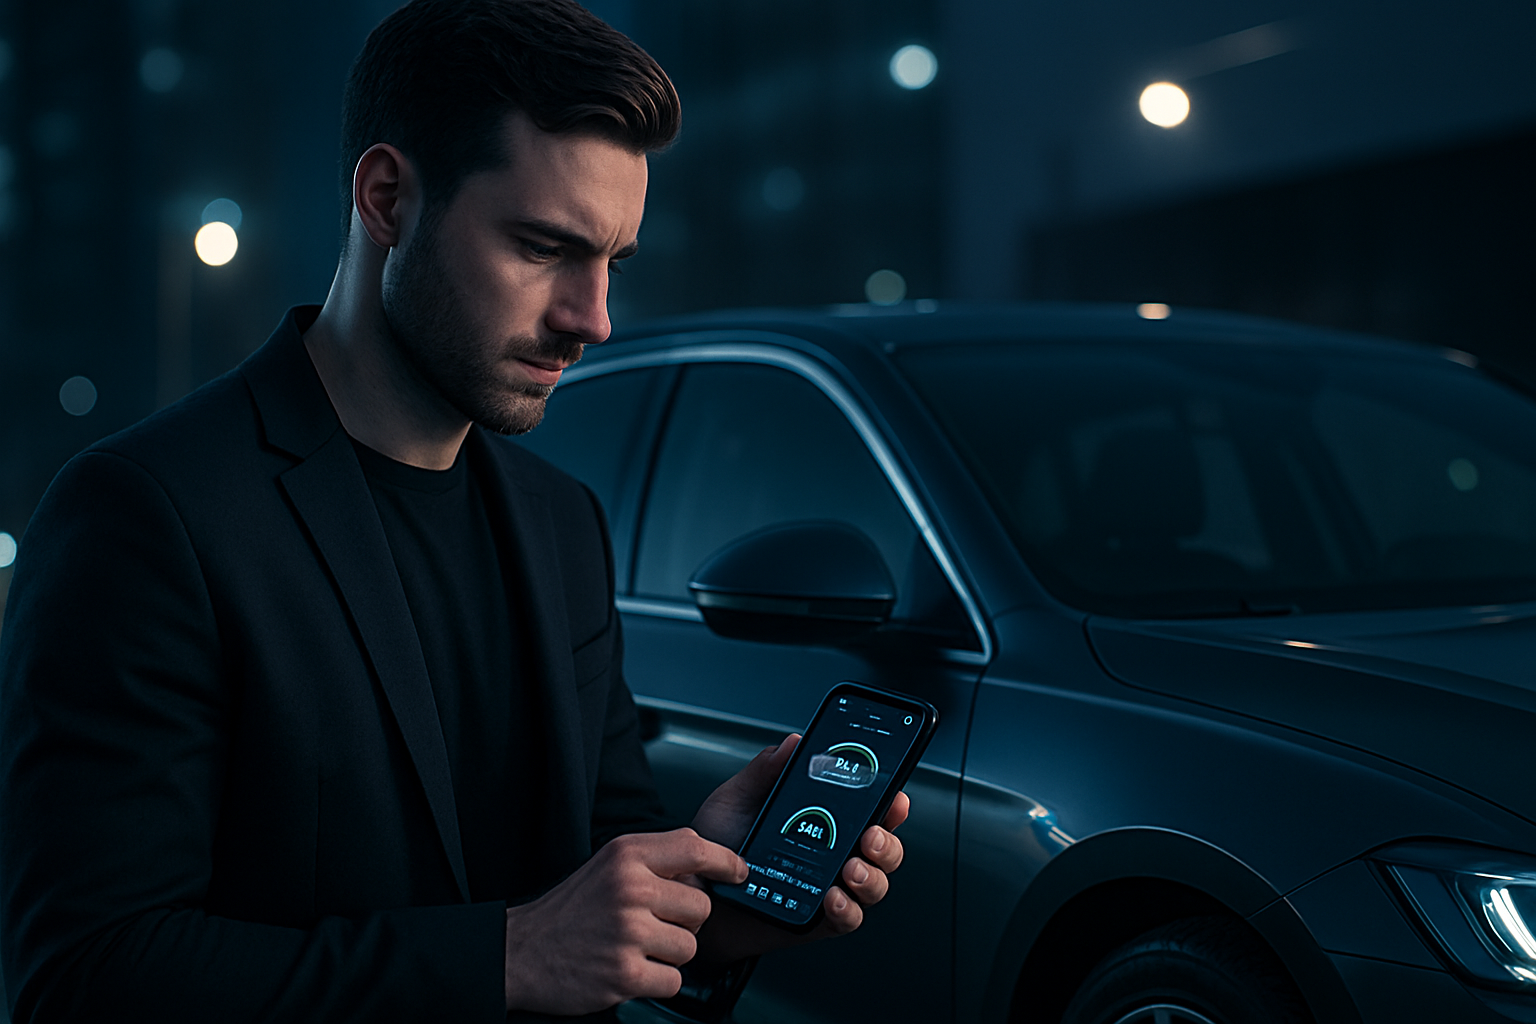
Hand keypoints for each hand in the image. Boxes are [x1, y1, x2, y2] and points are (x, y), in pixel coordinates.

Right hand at [502, 828, 746, 1014]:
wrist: (523, 951)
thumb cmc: (574, 909)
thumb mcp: (609, 864)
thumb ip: (656, 859)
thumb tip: (711, 866)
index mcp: (627, 856)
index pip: (696, 848)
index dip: (727, 861)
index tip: (740, 872)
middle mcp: (629, 889)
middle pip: (701, 907)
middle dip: (685, 922)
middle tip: (652, 925)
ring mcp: (627, 933)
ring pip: (690, 947)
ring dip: (670, 954)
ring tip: (636, 947)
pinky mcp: (624, 974)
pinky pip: (673, 980)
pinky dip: (657, 981)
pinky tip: (630, 969)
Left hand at [690, 735, 910, 964]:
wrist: (694, 892)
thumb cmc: (718, 844)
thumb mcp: (737, 798)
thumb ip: (765, 770)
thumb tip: (793, 742)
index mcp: (824, 819)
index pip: (870, 808)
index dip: (891, 802)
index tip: (895, 796)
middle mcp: (834, 852)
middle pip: (885, 847)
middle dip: (888, 841)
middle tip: (871, 835)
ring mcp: (830, 886)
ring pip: (875, 884)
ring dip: (872, 876)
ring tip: (851, 869)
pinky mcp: (818, 921)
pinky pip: (848, 919)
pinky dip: (848, 909)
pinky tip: (833, 898)